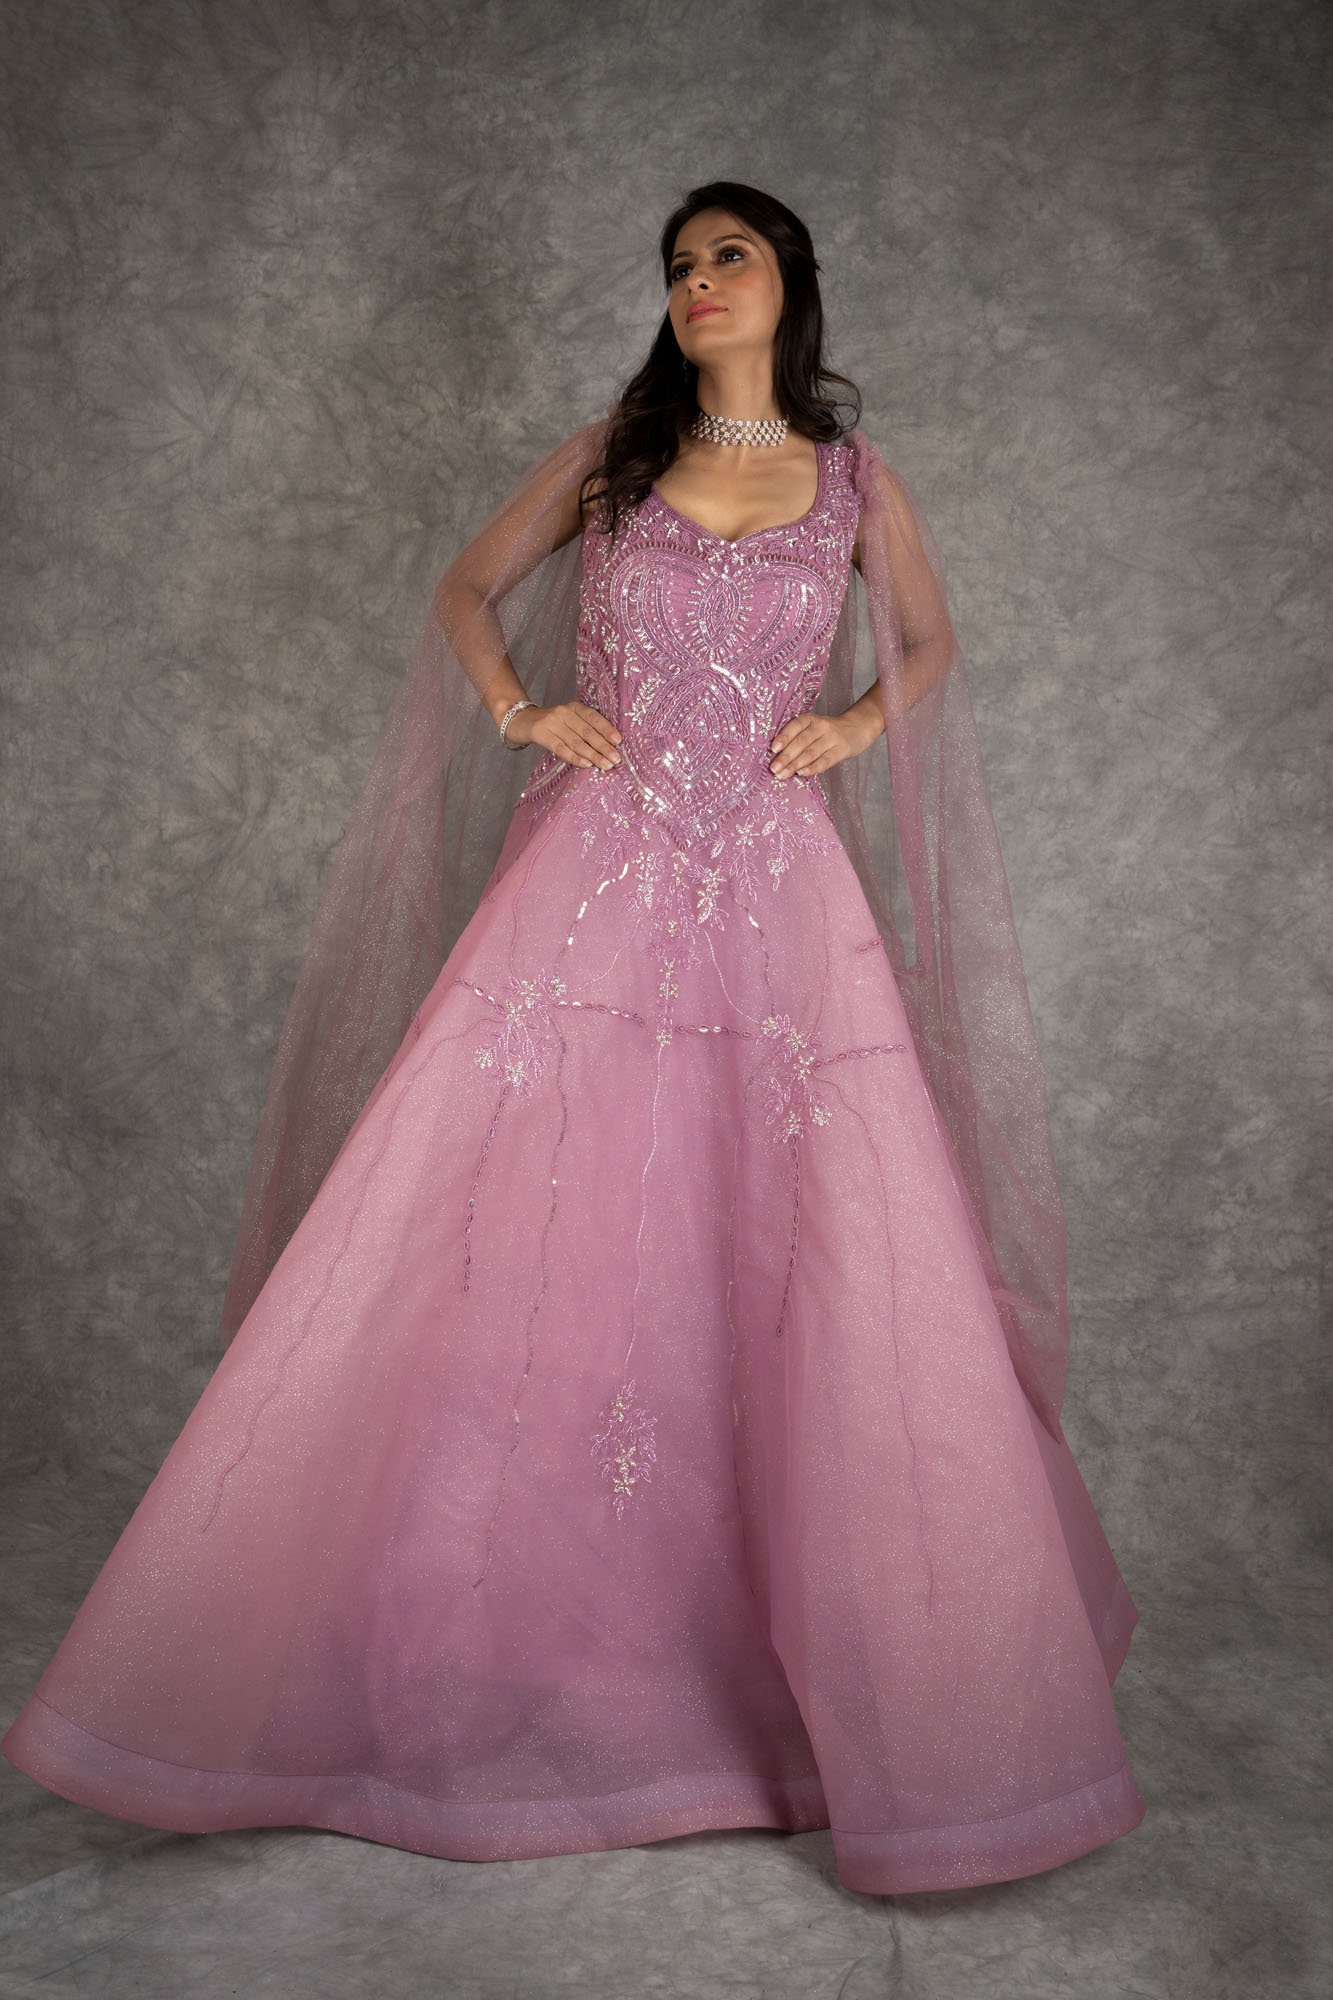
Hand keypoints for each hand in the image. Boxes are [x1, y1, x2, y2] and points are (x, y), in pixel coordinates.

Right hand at [506, 700, 621, 770]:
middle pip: (587, 731)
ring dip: (593, 755)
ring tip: (606, 765)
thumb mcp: (567, 720)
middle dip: (603, 746)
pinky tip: (586, 764)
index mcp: (574, 707)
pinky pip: (561, 748)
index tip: (619, 741)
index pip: (593, 717)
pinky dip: (574, 757)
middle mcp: (564, 712)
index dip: (607, 729)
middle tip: (616, 759)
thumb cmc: (548, 724)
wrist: (518, 720)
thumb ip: (583, 729)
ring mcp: (552, 722)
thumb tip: (607, 746)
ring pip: (576, 741)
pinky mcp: (541, 733)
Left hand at [769, 708, 877, 779]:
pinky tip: (802, 773)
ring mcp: (832, 738)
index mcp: (810, 719)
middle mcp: (821, 726)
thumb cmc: (828, 731)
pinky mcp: (841, 750)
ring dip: (795, 765)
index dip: (784, 737)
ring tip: (783, 775)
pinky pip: (825, 760)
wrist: (858, 727)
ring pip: (811, 752)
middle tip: (774, 769)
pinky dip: (813, 768)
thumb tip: (777, 757)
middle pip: (801, 742)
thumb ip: (798, 738)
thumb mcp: (814, 727)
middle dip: (786, 757)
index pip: (795, 726)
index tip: (773, 749)